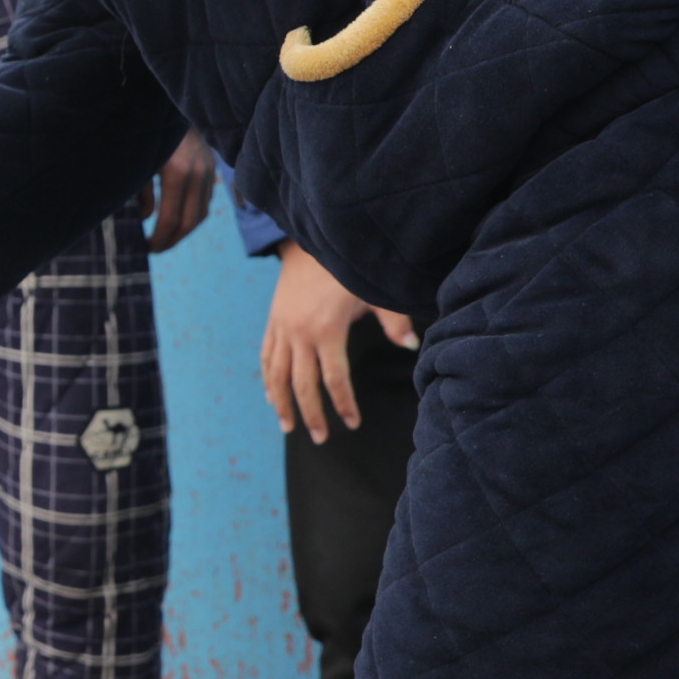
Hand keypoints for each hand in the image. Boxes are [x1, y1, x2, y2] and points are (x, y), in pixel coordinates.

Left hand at [134, 131, 216, 252]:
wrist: (171, 102)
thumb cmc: (147, 130)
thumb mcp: (138, 160)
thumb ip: (140, 191)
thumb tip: (146, 218)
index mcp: (177, 173)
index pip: (170, 220)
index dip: (158, 239)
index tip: (146, 248)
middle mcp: (198, 173)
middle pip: (189, 223)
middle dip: (171, 240)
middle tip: (155, 249)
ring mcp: (208, 170)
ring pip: (202, 214)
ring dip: (184, 231)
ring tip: (166, 238)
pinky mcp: (212, 167)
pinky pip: (206, 201)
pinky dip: (194, 215)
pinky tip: (178, 219)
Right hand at [260, 243, 416, 444]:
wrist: (310, 241)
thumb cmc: (345, 268)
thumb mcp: (372, 292)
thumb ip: (393, 321)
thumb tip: (412, 346)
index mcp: (326, 331)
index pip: (334, 380)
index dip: (344, 404)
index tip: (352, 423)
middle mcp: (300, 334)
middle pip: (303, 385)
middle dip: (311, 414)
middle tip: (320, 437)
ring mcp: (282, 329)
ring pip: (277, 375)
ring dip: (282, 404)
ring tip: (287, 427)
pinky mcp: (273, 322)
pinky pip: (266, 357)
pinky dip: (268, 380)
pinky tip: (272, 397)